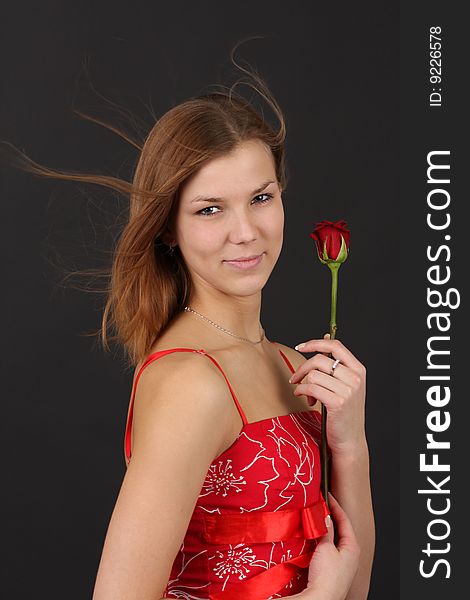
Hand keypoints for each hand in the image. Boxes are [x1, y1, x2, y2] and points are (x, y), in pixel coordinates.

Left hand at [289, 334, 366, 455]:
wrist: (350, 439)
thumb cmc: (344, 412)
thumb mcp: (346, 385)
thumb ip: (336, 366)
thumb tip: (325, 338)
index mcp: (358, 370)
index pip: (336, 346)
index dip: (315, 343)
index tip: (300, 346)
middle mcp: (355, 378)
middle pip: (320, 360)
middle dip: (302, 368)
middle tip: (295, 378)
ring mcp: (348, 390)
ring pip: (313, 375)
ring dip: (304, 384)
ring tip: (308, 395)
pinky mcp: (337, 402)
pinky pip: (311, 388)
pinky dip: (302, 391)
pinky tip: (305, 398)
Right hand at [297, 492, 360, 599]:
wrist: (322, 599)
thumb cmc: (327, 575)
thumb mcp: (326, 548)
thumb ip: (326, 531)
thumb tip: (325, 517)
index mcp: (352, 546)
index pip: (345, 520)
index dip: (336, 506)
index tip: (328, 495)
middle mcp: (350, 554)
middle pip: (340, 529)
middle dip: (330, 517)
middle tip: (320, 506)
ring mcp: (342, 563)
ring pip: (333, 540)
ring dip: (325, 530)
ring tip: (315, 520)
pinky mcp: (333, 570)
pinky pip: (328, 549)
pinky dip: (322, 541)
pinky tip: (313, 540)